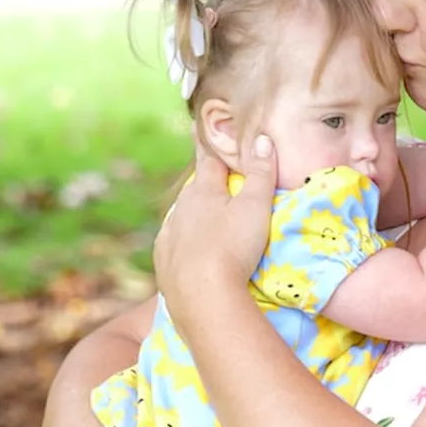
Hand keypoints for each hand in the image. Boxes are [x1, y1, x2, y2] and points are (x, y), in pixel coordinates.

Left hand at [153, 131, 278, 317]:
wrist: (202, 297)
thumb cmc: (233, 247)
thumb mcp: (256, 207)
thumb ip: (261, 173)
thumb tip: (262, 139)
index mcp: (202, 191)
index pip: (208, 160)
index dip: (210, 146)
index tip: (202, 128)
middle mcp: (180, 209)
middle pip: (194, 188)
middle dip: (204, 183)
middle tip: (216, 181)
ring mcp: (168, 236)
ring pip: (181, 216)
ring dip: (192, 213)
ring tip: (205, 216)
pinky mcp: (163, 262)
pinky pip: (172, 243)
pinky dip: (182, 240)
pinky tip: (188, 247)